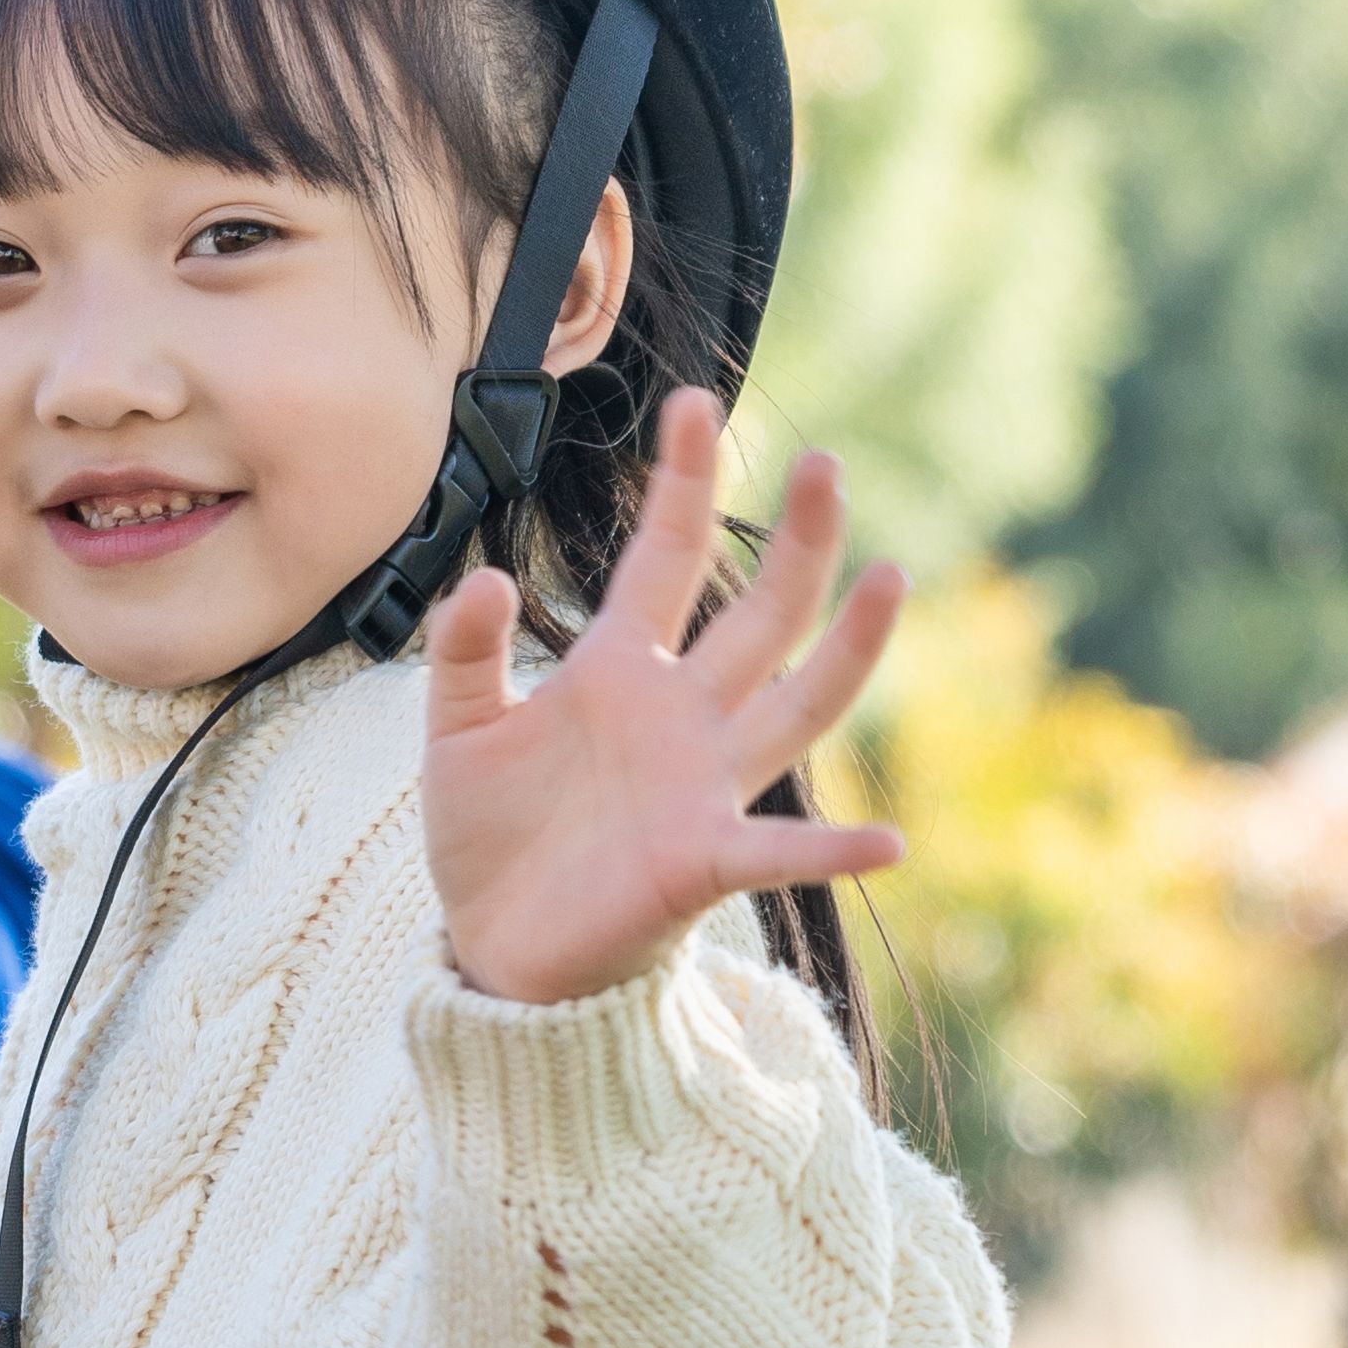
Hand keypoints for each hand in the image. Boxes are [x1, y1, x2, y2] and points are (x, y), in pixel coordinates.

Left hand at [416, 398, 909, 1007]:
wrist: (495, 945)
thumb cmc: (491, 834)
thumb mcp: (456, 730)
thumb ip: (462, 654)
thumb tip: (487, 577)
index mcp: (621, 670)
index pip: (666, 558)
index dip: (682, 483)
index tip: (694, 402)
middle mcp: (682, 716)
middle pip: (760, 612)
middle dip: (797, 539)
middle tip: (824, 461)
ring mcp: (704, 785)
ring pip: (798, 702)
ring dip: (850, 647)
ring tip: (891, 575)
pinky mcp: (702, 861)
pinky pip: (780, 854)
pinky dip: (833, 850)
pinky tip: (891, 843)